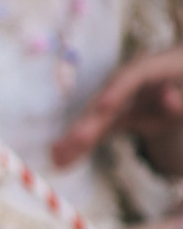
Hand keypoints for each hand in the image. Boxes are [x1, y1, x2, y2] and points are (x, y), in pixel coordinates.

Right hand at [52, 46, 182, 167]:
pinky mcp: (113, 116)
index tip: (104, 107)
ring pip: (93, 120)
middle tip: (76, 139)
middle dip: (89, 121)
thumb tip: (168, 96)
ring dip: (75, 138)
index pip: (133, 76)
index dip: (117, 90)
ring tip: (57, 156)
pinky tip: (61, 159)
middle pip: (103, 101)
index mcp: (150, 69)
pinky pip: (96, 132)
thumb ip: (181, 99)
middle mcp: (124, 82)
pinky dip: (81, 146)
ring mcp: (116, 99)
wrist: (177, 76)